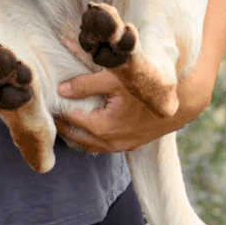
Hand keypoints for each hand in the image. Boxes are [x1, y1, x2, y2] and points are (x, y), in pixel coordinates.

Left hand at [53, 60, 213, 154]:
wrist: (182, 101)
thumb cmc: (146, 86)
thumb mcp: (114, 79)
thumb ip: (85, 84)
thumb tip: (61, 89)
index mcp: (103, 126)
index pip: (70, 119)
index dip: (56, 109)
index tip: (44, 102)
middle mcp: (110, 142)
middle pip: (76, 137)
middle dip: (61, 126)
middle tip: (47, 113)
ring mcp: (121, 146)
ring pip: (90, 145)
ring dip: (76, 134)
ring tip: (62, 121)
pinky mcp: (131, 144)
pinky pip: (103, 145)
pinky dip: (91, 137)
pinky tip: (86, 126)